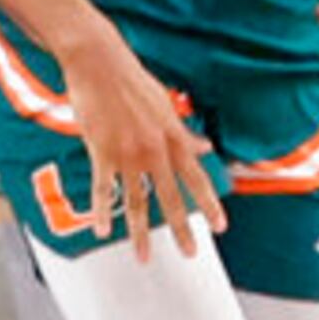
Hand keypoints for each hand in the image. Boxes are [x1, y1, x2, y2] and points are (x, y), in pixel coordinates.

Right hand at [54, 22, 225, 258]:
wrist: (98, 63)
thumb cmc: (131, 80)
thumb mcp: (165, 105)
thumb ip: (184, 133)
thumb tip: (206, 148)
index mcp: (172, 136)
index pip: (196, 177)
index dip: (209, 203)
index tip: (220, 226)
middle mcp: (153, 149)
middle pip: (169, 197)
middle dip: (181, 228)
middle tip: (190, 253)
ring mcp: (126, 153)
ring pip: (136, 201)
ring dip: (140, 232)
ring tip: (145, 256)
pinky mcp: (101, 151)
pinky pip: (102, 189)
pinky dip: (102, 211)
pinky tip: (104, 231)